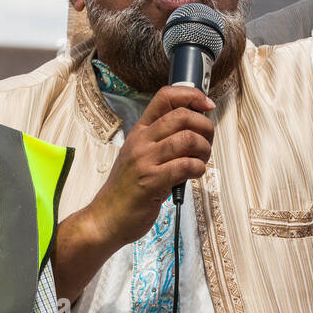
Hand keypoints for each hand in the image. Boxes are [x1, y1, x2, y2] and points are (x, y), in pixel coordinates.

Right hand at [84, 85, 214, 248]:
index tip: (206, 104)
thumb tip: (197, 128)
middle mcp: (141, 141)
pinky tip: (194, 174)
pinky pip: (185, 165)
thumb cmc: (127, 189)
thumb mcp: (140, 155)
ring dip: (204, 149)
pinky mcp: (151, 181)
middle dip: (205, 126)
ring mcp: (144, 160)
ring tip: (201, 160)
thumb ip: (163, 141)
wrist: (106, 218)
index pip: (165, 97)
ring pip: (187, 139)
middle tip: (207, 142)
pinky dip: (198, 168)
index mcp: (139, 131)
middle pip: (181, 115)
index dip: (191, 95)